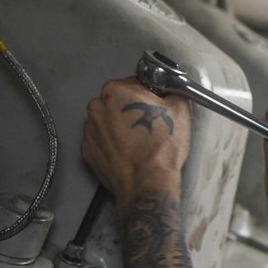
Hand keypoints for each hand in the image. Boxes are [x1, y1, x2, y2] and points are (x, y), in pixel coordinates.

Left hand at [82, 77, 191, 208]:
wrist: (147, 184)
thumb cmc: (161, 148)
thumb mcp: (181, 111)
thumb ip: (173, 92)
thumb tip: (170, 90)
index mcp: (116, 90)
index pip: (134, 84)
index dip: (149, 96)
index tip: (155, 110)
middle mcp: (97, 106)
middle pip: (117, 102)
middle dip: (130, 110)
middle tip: (148, 127)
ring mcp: (89, 129)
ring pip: (107, 121)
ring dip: (119, 126)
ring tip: (137, 143)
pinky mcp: (87, 150)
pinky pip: (101, 140)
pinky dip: (111, 144)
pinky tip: (127, 153)